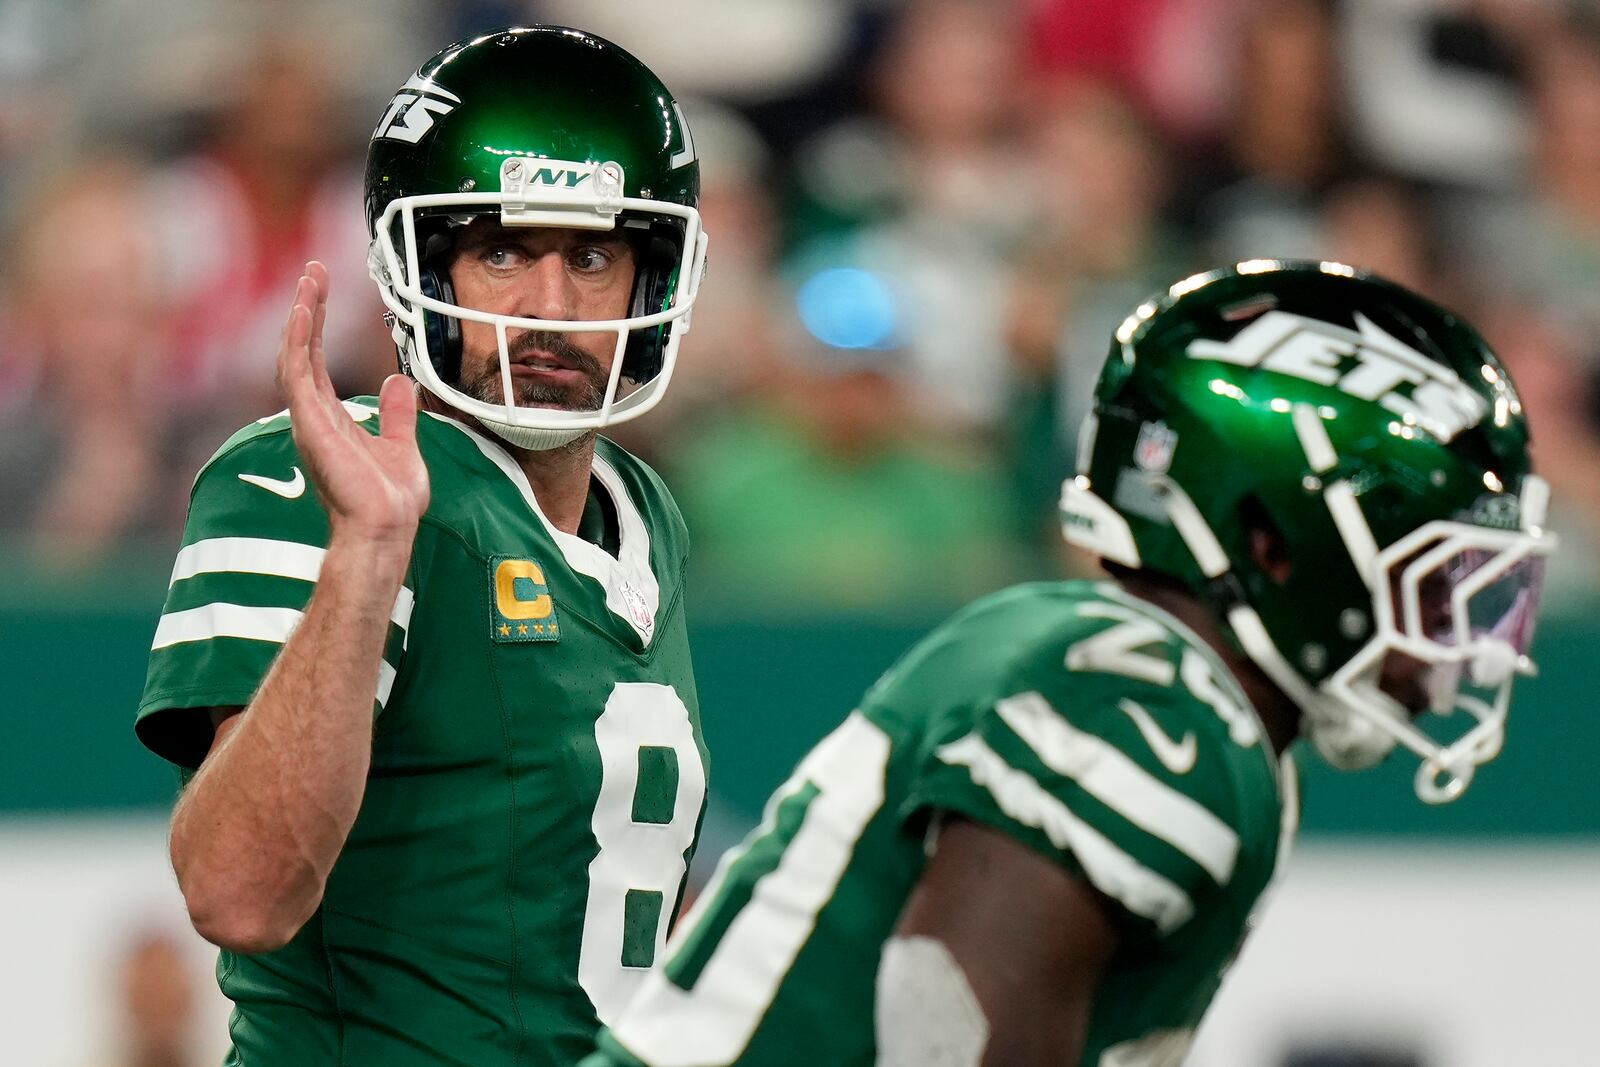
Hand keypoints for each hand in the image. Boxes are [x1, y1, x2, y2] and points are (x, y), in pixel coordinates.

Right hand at [277, 262, 429, 546]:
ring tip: (309, 280)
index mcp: (331, 418)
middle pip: (300, 349)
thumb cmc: (391, 500)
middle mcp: (314, 416)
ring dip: (301, 316)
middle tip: (312, 271)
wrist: (387, 528)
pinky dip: (299, 341)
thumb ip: (396, 414)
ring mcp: (309, 420)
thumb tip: (398, 383)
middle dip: (306, 308)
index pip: (315, 360)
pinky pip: (297, 374)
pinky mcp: (310, 424)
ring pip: (294, 355)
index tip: (321, 288)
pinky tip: (306, 311)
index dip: (317, 324)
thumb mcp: (402, 445)